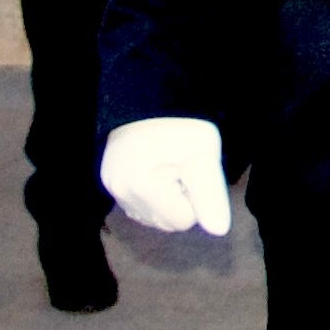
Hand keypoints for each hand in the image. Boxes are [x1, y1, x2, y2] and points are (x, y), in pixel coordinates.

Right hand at [101, 115, 231, 236]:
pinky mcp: (111, 185)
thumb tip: (218, 231)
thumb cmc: (182, 124)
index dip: (195, 196)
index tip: (191, 169)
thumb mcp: (204, 154)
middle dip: (181, 199)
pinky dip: (154, 195)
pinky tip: (157, 170)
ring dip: (168, 198)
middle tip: (182, 165)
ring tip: (169, 165)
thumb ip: (210, 194)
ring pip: (155, 217)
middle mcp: (119, 191)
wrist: (152, 98)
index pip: (183, 220)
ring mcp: (112, 190)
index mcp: (138, 183)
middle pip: (168, 223)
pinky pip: (142, 208)